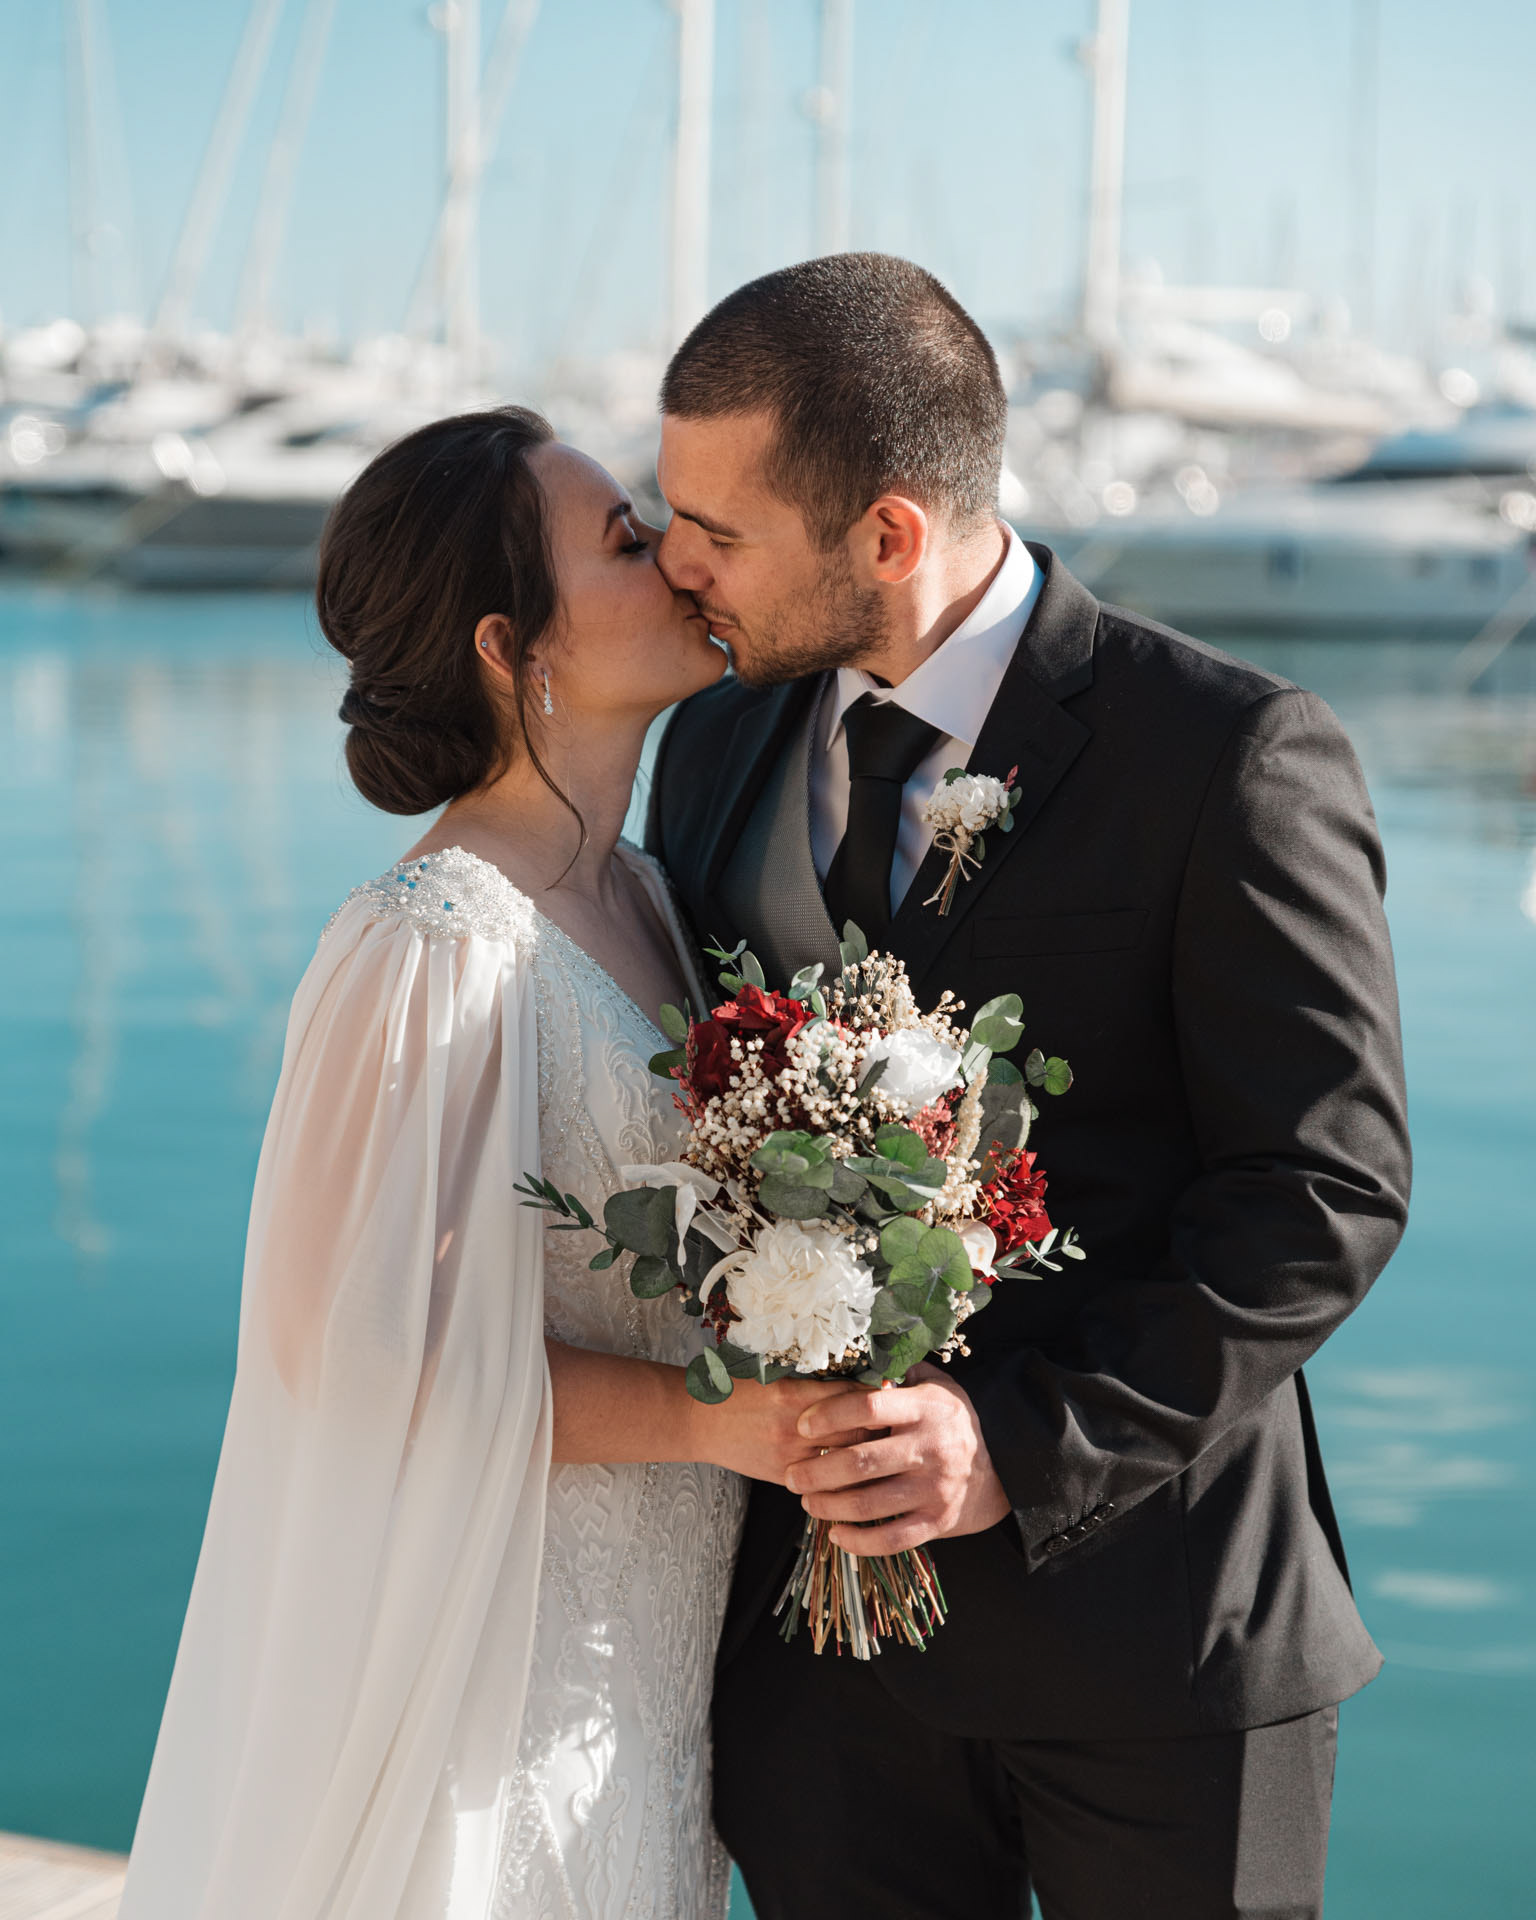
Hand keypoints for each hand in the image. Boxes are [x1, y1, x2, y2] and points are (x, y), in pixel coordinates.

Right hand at [693, 1375, 878, 1486]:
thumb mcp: (774, 1374)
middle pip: (855, 1433)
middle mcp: (793, 1427)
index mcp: (793, 1394)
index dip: (877, 1397)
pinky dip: (844, 1480)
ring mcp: (788, 1457)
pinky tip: (859, 1475)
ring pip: (843, 1462)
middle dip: (882, 1430)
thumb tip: (859, 1386)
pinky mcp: (782, 1476)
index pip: (850, 1397)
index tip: (894, 1394)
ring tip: (888, 1452)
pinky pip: (824, 1484)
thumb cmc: (737, 1390)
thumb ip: (813, 1382)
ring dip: (867, 1458)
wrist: (698, 1419)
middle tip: (901, 1426)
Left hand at [785, 1364, 1011, 1554]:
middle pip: (861, 1462)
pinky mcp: (936, 1523)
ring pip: (869, 1504)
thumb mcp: (936, 1386)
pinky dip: (858, 1541)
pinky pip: (891, 1538)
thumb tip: (855, 1355)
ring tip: (806, 1501)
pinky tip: (836, 1534)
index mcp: (925, 1408)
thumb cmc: (950, 1422)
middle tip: (791, 1475)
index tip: (802, 1425)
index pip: (869, 1408)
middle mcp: (930, 1448)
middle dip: (817, 1471)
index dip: (829, 1415)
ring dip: (829, 1506)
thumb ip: (900, 1372)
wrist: (999, 1471)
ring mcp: (934, 1489)